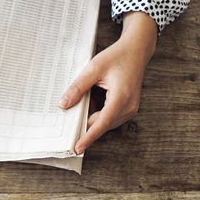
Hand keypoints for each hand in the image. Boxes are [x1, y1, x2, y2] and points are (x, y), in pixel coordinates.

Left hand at [58, 12, 157, 153]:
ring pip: (105, 122)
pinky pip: (109, 117)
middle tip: (66, 126)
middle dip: (84, 126)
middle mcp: (129, 107)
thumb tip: (63, 105)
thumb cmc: (116, 57)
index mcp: (121, 98)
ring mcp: (130, 109)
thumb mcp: (93, 69)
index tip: (77, 148)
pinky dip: (97, 113)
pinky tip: (90, 101)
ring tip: (80, 106)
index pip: (101, 124)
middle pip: (102, 125)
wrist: (136, 51)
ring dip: (91, 118)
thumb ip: (77, 88)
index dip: (88, 137)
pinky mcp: (128, 108)